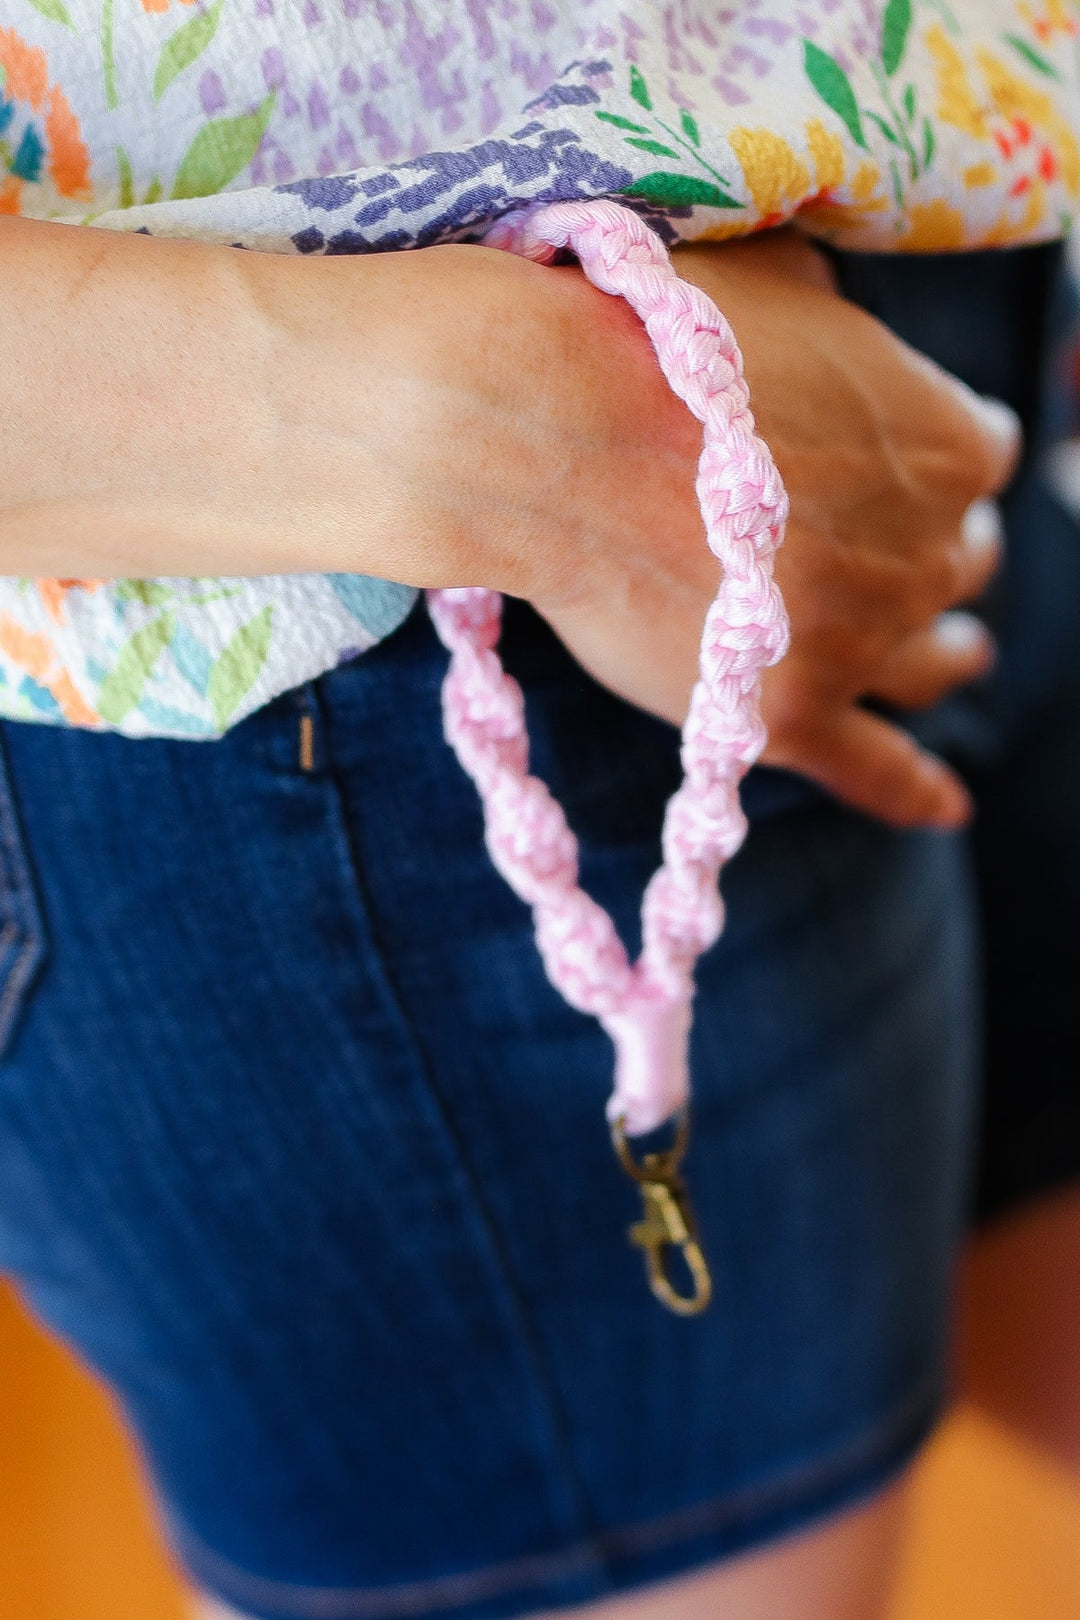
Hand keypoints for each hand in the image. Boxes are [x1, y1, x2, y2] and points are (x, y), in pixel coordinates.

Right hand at [508, 230, 1017, 828]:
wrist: (561, 431)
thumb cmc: (658, 343)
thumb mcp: (780, 284)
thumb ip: (837, 323)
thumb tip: (833, 326)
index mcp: (945, 440)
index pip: (981, 459)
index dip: (935, 461)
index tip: (900, 466)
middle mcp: (927, 550)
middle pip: (957, 563)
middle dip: (932, 551)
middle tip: (890, 547)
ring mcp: (864, 642)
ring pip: (932, 663)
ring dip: (945, 654)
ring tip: (955, 656)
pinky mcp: (791, 716)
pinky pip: (874, 770)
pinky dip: (913, 790)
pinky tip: (947, 807)